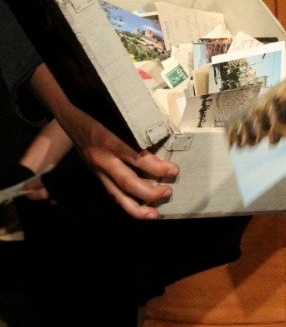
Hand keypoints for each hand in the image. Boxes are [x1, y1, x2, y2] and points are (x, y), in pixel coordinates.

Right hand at [28, 63, 178, 219]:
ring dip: (136, 208)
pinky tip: (138, 209)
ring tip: (154, 214)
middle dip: (149, 192)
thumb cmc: (98, 112)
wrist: (70, 116)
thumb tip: (163, 140)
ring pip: (117, 195)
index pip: (137, 158)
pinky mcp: (95, 175)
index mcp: (110, 141)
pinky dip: (125, 203)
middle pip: (127, 182)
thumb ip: (136, 130)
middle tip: (168, 192)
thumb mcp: (118, 116)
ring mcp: (97, 170)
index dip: (157, 167)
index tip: (173, 171)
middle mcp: (103, 159)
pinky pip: (111, 193)